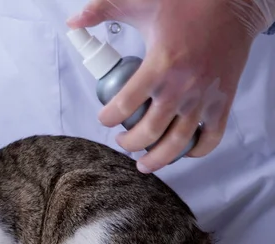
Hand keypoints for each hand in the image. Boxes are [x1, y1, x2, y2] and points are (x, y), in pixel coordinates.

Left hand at [67, 0, 272, 172]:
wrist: (233, 5)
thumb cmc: (187, 5)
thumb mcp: (140, 3)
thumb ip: (102, 10)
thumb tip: (74, 22)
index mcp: (159, 65)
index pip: (124, 105)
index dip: (107, 118)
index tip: (104, 118)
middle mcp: (181, 87)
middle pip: (148, 132)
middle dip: (129, 143)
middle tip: (122, 141)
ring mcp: (203, 97)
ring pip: (178, 143)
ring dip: (158, 159)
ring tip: (144, 163)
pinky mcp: (223, 101)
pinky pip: (211, 137)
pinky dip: (196, 151)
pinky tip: (182, 152)